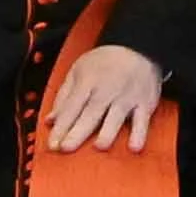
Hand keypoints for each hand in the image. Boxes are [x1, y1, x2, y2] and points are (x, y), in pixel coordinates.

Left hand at [40, 40, 167, 153]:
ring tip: (99, 147)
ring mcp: (127, 97)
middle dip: (78, 131)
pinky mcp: (144, 103)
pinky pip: (142, 120)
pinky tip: (134, 147)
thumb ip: (64, 97)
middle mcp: (107, 90)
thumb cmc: (104, 62)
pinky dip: (139, 133)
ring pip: (116, 116)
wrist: (139, 47)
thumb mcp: (78, 70)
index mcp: (87, 81)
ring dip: (108, 132)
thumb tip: (50, 121)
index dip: (62, 126)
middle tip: (66, 148)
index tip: (52, 145)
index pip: (72, 107)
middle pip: (91, 113)